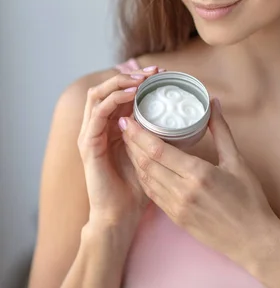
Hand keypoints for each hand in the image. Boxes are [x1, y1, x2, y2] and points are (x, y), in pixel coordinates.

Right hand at [77, 66, 160, 231]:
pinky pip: (98, 114)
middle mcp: (99, 126)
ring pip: (97, 94)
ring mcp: (90, 133)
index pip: (121, 91)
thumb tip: (183, 119)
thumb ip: (158, 134)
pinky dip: (114, 100)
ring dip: (120, 82)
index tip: (164, 73)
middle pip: (108, 87)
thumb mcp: (152, 152)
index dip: (139, 79)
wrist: (120, 215)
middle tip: (154, 71)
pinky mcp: (88, 144)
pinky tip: (132, 95)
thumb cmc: (137, 187)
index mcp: (113, 125)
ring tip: (142, 79)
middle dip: (130, 75)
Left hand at [121, 98, 279, 270]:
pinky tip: (142, 165)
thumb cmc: (250, 200)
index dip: (138, 134)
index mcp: (197, 174)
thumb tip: (213, 103)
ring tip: (129, 141)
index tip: (128, 119)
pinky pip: (152, 193)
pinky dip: (144, 176)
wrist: (253, 242)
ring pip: (146, 179)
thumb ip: (221, 131)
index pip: (158, 151)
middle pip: (146, 163)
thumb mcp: (237, 161)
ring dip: (134, 159)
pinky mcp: (175, 218)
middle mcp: (182, 191)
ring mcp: (176, 207)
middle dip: (131, 143)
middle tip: (124, 125)